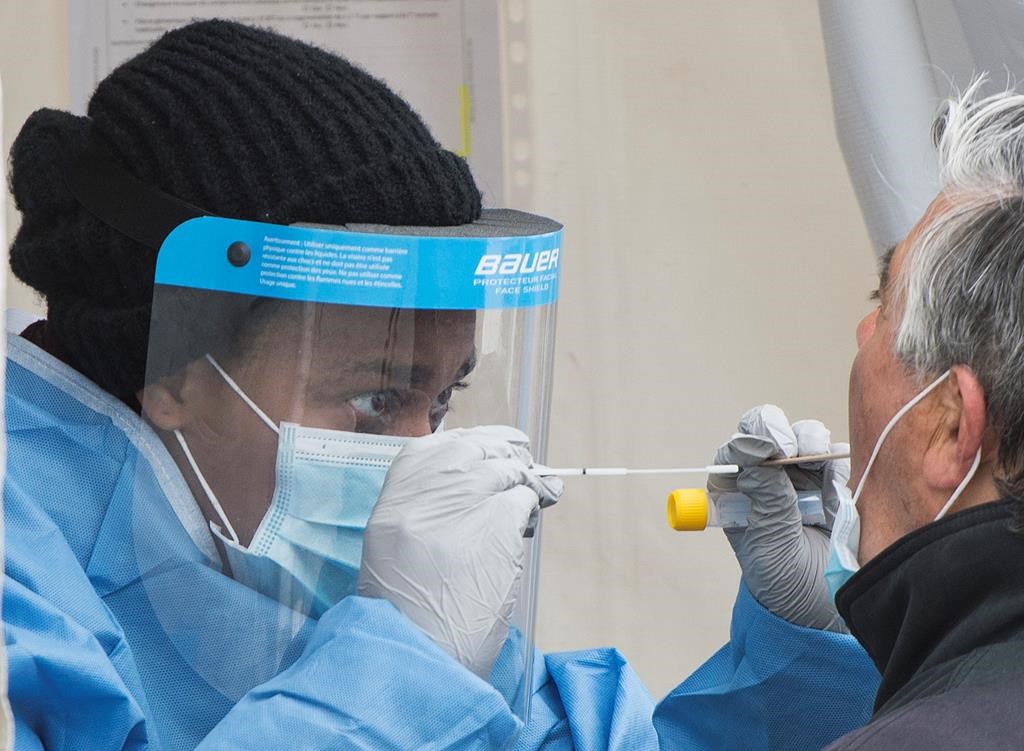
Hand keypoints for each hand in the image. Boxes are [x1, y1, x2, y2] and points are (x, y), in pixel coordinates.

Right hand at [357, 425, 562, 677]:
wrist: (414, 645)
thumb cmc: (404, 604)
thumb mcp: (395, 539)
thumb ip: (428, 502)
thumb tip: (475, 475)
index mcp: (398, 489)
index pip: (442, 443)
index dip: (474, 445)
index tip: (491, 451)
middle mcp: (429, 485)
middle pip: (478, 448)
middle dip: (505, 454)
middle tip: (521, 468)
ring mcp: (464, 498)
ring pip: (508, 469)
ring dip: (524, 483)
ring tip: (527, 504)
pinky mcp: (498, 521)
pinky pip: (526, 498)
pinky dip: (532, 509)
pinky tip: (526, 528)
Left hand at [711, 405, 848, 631]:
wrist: (824, 612)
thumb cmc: (785, 585)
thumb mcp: (770, 547)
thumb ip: (769, 503)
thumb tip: (757, 460)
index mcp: (737, 495)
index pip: (734, 452)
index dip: (748, 441)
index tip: (767, 449)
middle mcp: (766, 481)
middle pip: (767, 432)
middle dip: (779, 431)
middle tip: (791, 448)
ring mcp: (800, 479)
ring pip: (802, 437)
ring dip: (810, 441)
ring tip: (819, 464)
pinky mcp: (833, 485)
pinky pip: (835, 457)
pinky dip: (837, 458)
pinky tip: (838, 482)